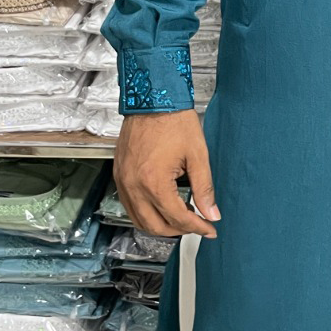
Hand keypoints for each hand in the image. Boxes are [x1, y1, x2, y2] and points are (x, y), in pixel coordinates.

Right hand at [113, 108, 220, 238]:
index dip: (197, 227)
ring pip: (138, 220)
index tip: (209, 228)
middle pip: (155, 226)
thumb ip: (205, 188)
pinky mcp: (118, 174)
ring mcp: (122, 180)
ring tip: (181, 218)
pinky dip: (145, 213)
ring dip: (160, 225)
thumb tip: (212, 213)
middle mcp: (133, 185)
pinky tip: (161, 206)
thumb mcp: (198, 155)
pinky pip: (129, 205)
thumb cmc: (174, 121)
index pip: (177, 218)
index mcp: (154, 182)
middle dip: (179, 231)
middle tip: (197, 225)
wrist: (152, 98)